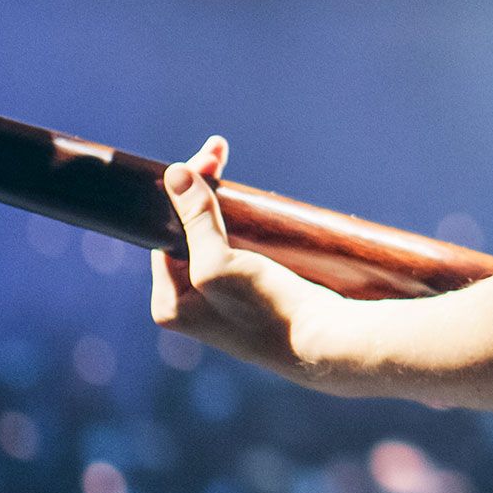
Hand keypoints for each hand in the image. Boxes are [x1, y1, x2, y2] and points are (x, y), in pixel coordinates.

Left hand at [150, 135, 349, 385]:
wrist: (327, 342)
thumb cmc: (269, 311)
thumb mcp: (219, 264)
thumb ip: (195, 220)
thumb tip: (174, 175)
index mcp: (170, 303)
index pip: (165, 232)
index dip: (182, 192)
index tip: (205, 159)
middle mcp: (191, 303)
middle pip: (188, 229)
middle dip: (201, 187)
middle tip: (218, 149)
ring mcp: (222, 299)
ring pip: (212, 234)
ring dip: (219, 198)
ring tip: (223, 162)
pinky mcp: (253, 294)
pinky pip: (235, 245)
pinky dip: (238, 219)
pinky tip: (248, 201)